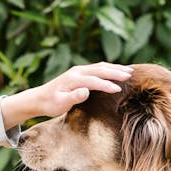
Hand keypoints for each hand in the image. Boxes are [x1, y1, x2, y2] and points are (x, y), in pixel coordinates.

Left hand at [1, 62, 133, 128]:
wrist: (40, 98)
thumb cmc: (50, 104)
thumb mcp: (60, 103)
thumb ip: (73, 97)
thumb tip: (86, 91)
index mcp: (74, 78)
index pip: (94, 80)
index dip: (106, 85)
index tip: (118, 90)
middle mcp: (77, 71)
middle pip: (100, 69)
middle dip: (116, 72)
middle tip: (130, 75)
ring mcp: (79, 70)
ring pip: (100, 66)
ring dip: (115, 68)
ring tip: (129, 71)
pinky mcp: (80, 72)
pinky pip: (98, 68)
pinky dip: (109, 68)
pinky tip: (117, 70)